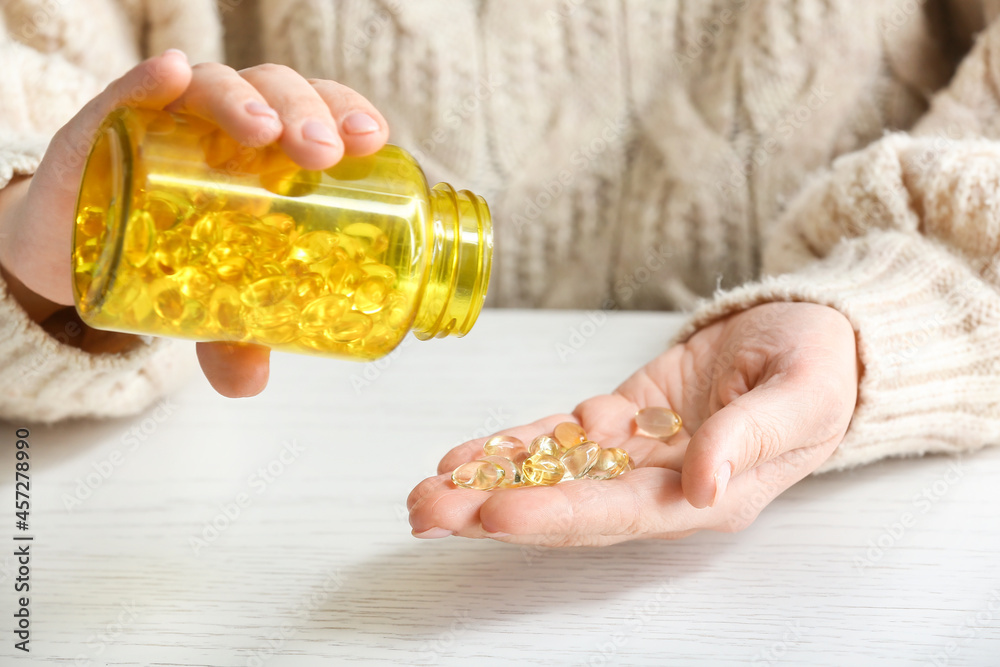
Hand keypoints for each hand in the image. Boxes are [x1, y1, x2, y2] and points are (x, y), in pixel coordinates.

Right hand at [0, 50, 388, 395]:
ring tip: (261, 131)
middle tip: (320, 153)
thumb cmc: (173, 246)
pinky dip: (151, 79)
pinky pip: (132, 89)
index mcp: (272, 152)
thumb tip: (247, 383)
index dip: (348, 115)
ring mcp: (172, 116)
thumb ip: (233, 334)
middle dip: (306, 114)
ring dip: (243, 100)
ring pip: (216, 85)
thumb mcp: (210, 295)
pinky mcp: (112, 119)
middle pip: (279, 94)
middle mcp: (230, 124)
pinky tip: (170, 76)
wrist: (81, 232)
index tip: (369, 138)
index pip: (322, 114)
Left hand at [407, 302, 858, 545]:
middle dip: (495, 510)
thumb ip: (752, 437)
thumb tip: (703, 484)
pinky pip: (559, 438)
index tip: (494, 512)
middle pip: (569, 507)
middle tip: (427, 511)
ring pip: (553, 476)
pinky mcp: (622, 420)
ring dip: (488, 483)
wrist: (813, 338)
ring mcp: (637, 455)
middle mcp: (663, 487)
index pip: (619, 514)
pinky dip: (513, 445)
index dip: (554, 515)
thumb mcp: (803, 392)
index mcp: (711, 495)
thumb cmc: (821, 366)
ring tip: (426, 491)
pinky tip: (466, 456)